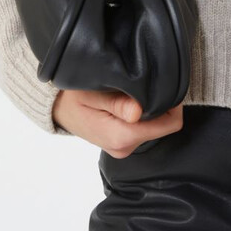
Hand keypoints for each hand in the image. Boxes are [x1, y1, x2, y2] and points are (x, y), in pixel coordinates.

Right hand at [52, 88, 184, 156]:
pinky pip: (143, 127)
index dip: (173, 102)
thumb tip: (138, 111)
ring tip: (134, 91)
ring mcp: (124, 147)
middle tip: (147, 83)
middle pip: (163, 124)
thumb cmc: (73, 97)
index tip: (166, 83)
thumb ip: (116, 103)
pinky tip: (129, 100)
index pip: (168, 124)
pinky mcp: (122, 143)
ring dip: (150, 108)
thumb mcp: (91, 93)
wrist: (57, 108)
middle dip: (160, 103)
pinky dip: (141, 114)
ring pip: (154, 126)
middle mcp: (125, 147)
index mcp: (121, 137)